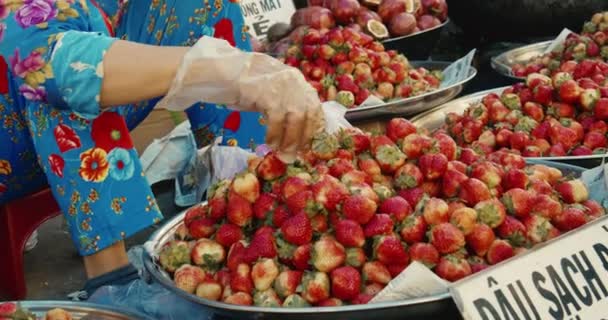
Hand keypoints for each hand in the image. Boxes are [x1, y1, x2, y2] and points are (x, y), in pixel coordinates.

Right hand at [156, 37, 324, 160]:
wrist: (222, 71)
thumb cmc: (245, 85)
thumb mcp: (271, 93)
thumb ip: (285, 107)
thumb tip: (296, 135)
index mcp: (297, 80)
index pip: (315, 105)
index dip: (314, 127)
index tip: (309, 144)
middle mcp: (294, 81)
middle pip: (308, 113)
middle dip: (303, 137)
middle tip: (295, 154)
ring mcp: (281, 85)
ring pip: (295, 118)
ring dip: (290, 139)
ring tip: (282, 153)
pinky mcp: (267, 92)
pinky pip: (276, 119)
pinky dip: (275, 134)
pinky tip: (269, 142)